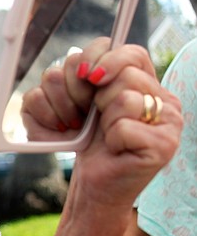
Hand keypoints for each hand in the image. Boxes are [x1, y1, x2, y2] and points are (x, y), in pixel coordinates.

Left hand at [22, 37, 181, 208]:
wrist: (94, 183)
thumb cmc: (81, 141)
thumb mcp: (65, 103)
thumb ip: (69, 77)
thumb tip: (82, 68)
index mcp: (143, 83)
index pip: (130, 51)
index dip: (101, 58)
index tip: (83, 76)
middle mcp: (163, 98)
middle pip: (124, 73)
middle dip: (91, 96)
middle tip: (87, 118)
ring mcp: (170, 121)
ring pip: (125, 97)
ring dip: (102, 120)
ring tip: (104, 135)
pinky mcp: (165, 145)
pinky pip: (125, 127)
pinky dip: (111, 139)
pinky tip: (115, 149)